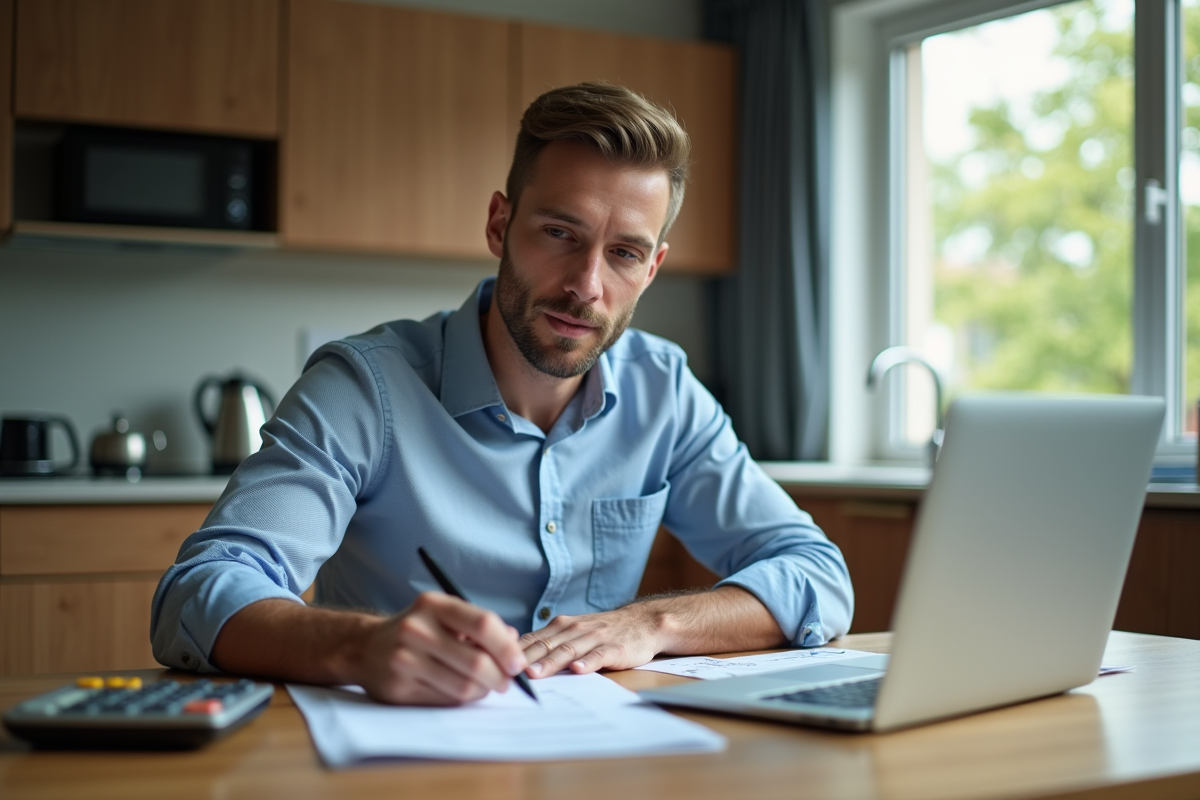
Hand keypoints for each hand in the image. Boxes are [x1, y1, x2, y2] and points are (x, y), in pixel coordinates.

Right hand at [350, 592, 527, 705]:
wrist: (364, 647)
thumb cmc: (417, 630)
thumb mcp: (445, 615)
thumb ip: (479, 625)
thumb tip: (514, 641)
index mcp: (433, 605)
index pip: (482, 624)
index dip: (506, 647)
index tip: (517, 663)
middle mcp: (416, 629)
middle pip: (476, 661)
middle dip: (500, 677)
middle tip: (506, 682)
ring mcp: (404, 660)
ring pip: (463, 687)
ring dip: (483, 691)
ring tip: (484, 686)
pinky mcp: (398, 688)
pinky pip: (445, 701)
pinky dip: (461, 699)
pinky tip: (459, 690)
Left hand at [519, 603, 665, 677]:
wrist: (642, 622)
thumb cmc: (602, 632)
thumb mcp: (574, 632)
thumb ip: (550, 644)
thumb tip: (517, 660)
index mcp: (561, 626)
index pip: (532, 639)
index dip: (513, 652)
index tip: (494, 665)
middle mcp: (574, 629)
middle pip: (545, 645)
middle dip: (525, 659)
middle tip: (506, 672)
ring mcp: (594, 637)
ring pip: (568, 650)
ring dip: (550, 662)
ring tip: (535, 674)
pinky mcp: (614, 647)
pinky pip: (599, 655)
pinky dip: (588, 662)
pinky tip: (578, 670)